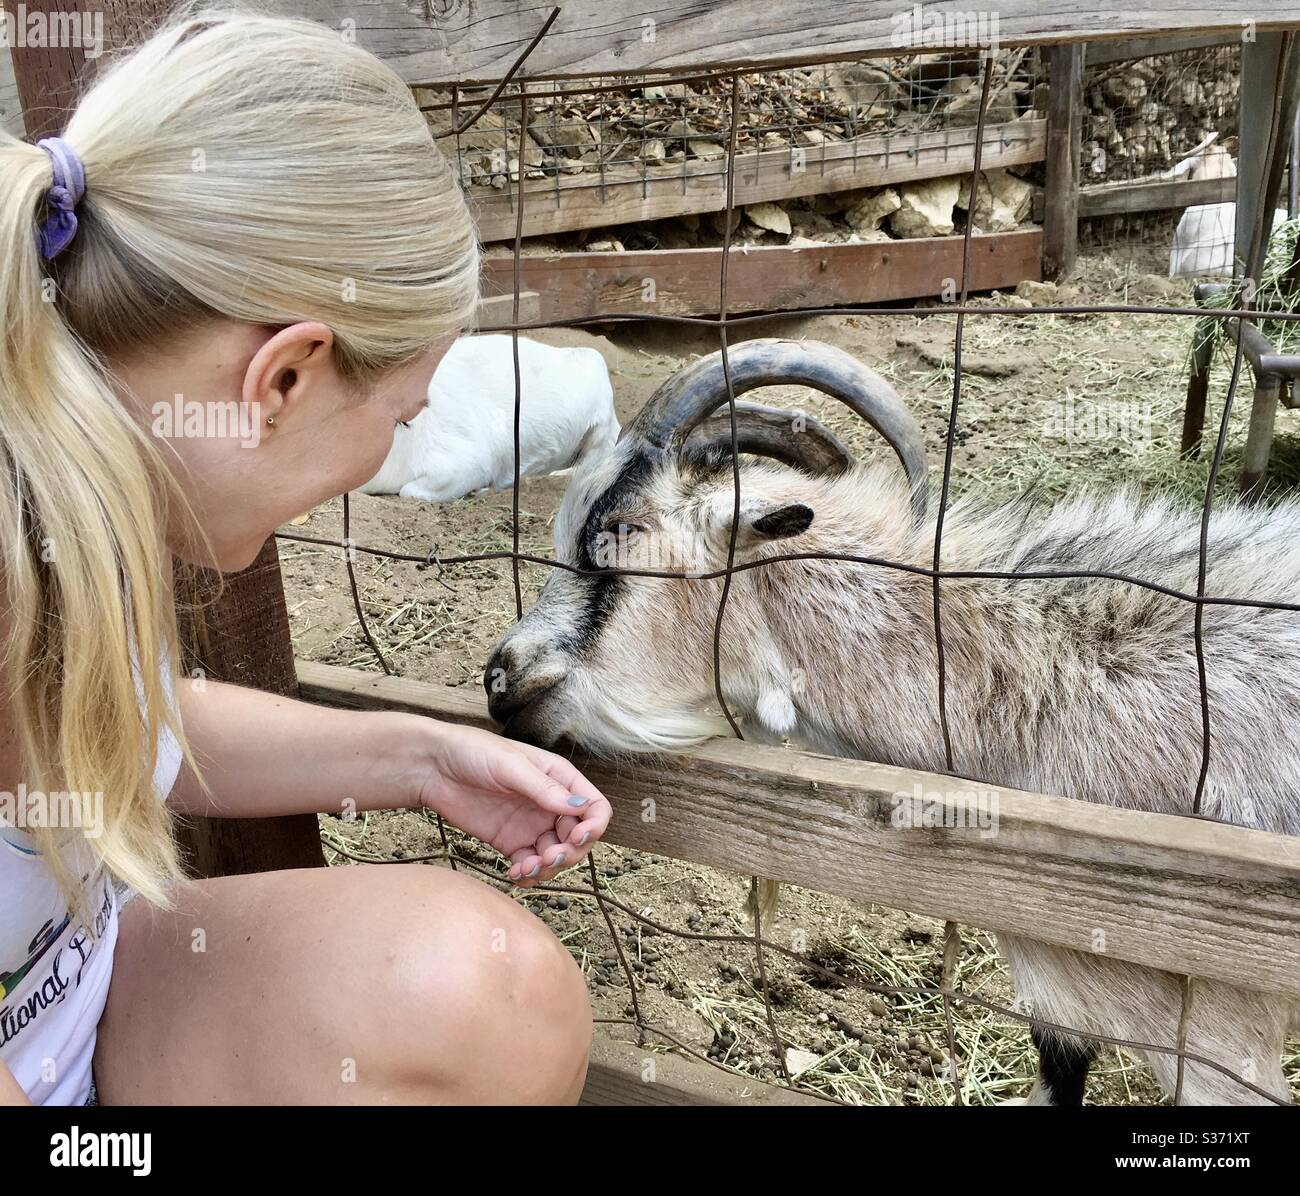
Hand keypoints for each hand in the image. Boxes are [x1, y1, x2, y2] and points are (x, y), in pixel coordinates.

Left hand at [417, 723, 611, 886]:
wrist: (432, 766)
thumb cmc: (472, 751)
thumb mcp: (511, 766)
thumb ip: (545, 789)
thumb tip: (581, 809)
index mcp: (559, 778)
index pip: (594, 807)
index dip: (593, 826)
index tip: (577, 837)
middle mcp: (550, 803)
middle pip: (579, 837)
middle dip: (570, 853)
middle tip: (548, 858)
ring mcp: (531, 825)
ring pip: (557, 856)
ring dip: (549, 868)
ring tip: (526, 869)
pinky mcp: (510, 841)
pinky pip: (530, 865)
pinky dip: (529, 874)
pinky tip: (514, 873)